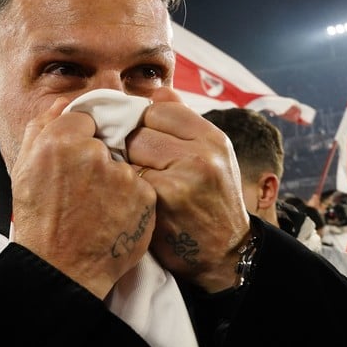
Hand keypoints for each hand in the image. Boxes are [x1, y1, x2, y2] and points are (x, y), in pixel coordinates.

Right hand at [10, 97, 156, 299]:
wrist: (61, 269)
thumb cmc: (39, 221)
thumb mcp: (24, 168)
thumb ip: (42, 127)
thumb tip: (64, 103)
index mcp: (60, 141)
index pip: (85, 118)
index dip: (82, 139)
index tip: (77, 162)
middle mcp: (94, 154)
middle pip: (108, 140)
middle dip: (100, 158)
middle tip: (86, 189)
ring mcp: (123, 175)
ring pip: (126, 163)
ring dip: (117, 179)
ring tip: (97, 207)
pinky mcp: (145, 197)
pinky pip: (141, 187)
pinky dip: (132, 200)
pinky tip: (113, 217)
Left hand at [125, 87, 249, 292]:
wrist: (225, 256)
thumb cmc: (210, 205)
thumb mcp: (210, 158)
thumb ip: (183, 124)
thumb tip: (156, 91)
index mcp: (212, 137)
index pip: (159, 107)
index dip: (139, 122)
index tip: (133, 138)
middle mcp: (203, 152)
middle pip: (140, 128)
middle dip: (126, 144)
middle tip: (126, 164)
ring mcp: (186, 174)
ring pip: (130, 151)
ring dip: (121, 165)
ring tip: (127, 181)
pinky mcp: (166, 197)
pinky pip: (128, 178)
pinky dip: (123, 187)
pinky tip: (128, 199)